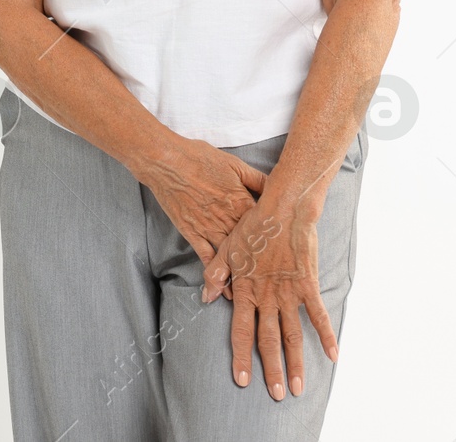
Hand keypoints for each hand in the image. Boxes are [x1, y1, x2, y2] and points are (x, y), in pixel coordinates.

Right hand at [137, 136, 267, 290]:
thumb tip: (277, 187)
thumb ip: (256, 179)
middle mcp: (229, 219)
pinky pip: (207, 258)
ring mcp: (210, 228)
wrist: (166, 161)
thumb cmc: (199, 157)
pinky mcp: (192, 232)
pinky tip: (221, 290)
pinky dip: (215, 275)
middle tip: (278, 287)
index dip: (278, 241)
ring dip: (242, 278)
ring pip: (231, 258)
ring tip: (254, 297)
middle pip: (252, 247)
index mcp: (242, 201)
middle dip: (265, 267)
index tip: (289, 255)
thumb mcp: (234, 163)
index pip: (266, 227)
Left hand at [201, 200, 337, 399]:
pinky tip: (333, 356)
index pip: (240, 331)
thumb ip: (216, 274)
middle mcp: (266, 296)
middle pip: (268, 340)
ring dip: (296, 363)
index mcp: (245, 290)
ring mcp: (289, 292)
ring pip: (293, 335)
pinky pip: (319, 315)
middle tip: (275, 395)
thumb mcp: (226, 248)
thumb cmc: (253, 226)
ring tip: (297, 387)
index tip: (241, 380)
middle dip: (271, 370)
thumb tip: (206, 298)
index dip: (241, 357)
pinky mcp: (308, 284)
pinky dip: (326, 335)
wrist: (282, 209)